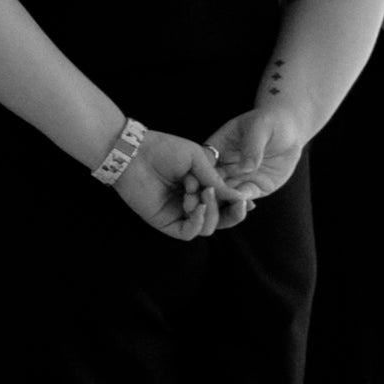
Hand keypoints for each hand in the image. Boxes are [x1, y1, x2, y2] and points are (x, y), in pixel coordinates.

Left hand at [112, 125, 230, 240]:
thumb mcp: (199, 160)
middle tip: (238, 202)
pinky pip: (189, 233)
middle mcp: (193, 203)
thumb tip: (241, 197)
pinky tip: (196, 206)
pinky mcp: (165, 223)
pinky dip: (197, 222)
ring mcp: (179, 214)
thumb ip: (218, 180)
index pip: (226, 204)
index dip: (239, 205)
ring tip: (200, 192)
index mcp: (202, 188)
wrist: (135, 152)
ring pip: (207, 228)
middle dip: (233, 213)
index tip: (248, 199)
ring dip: (211, 211)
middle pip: (221, 221)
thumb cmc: (164, 150)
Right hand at [201, 106, 309, 210]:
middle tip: (203, 205)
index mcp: (217, 148)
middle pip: (210, 182)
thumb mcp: (260, 126)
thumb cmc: (270, 122)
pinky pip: (245, 199)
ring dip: (222, 203)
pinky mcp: (254, 188)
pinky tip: (242, 208)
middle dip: (207, 194)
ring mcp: (238, 178)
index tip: (194, 184)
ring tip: (223, 211)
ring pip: (225, 195)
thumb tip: (247, 167)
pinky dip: (242, 205)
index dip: (197, 173)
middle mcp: (224, 166)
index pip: (203, 163)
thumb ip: (252, 145)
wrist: (289, 131)